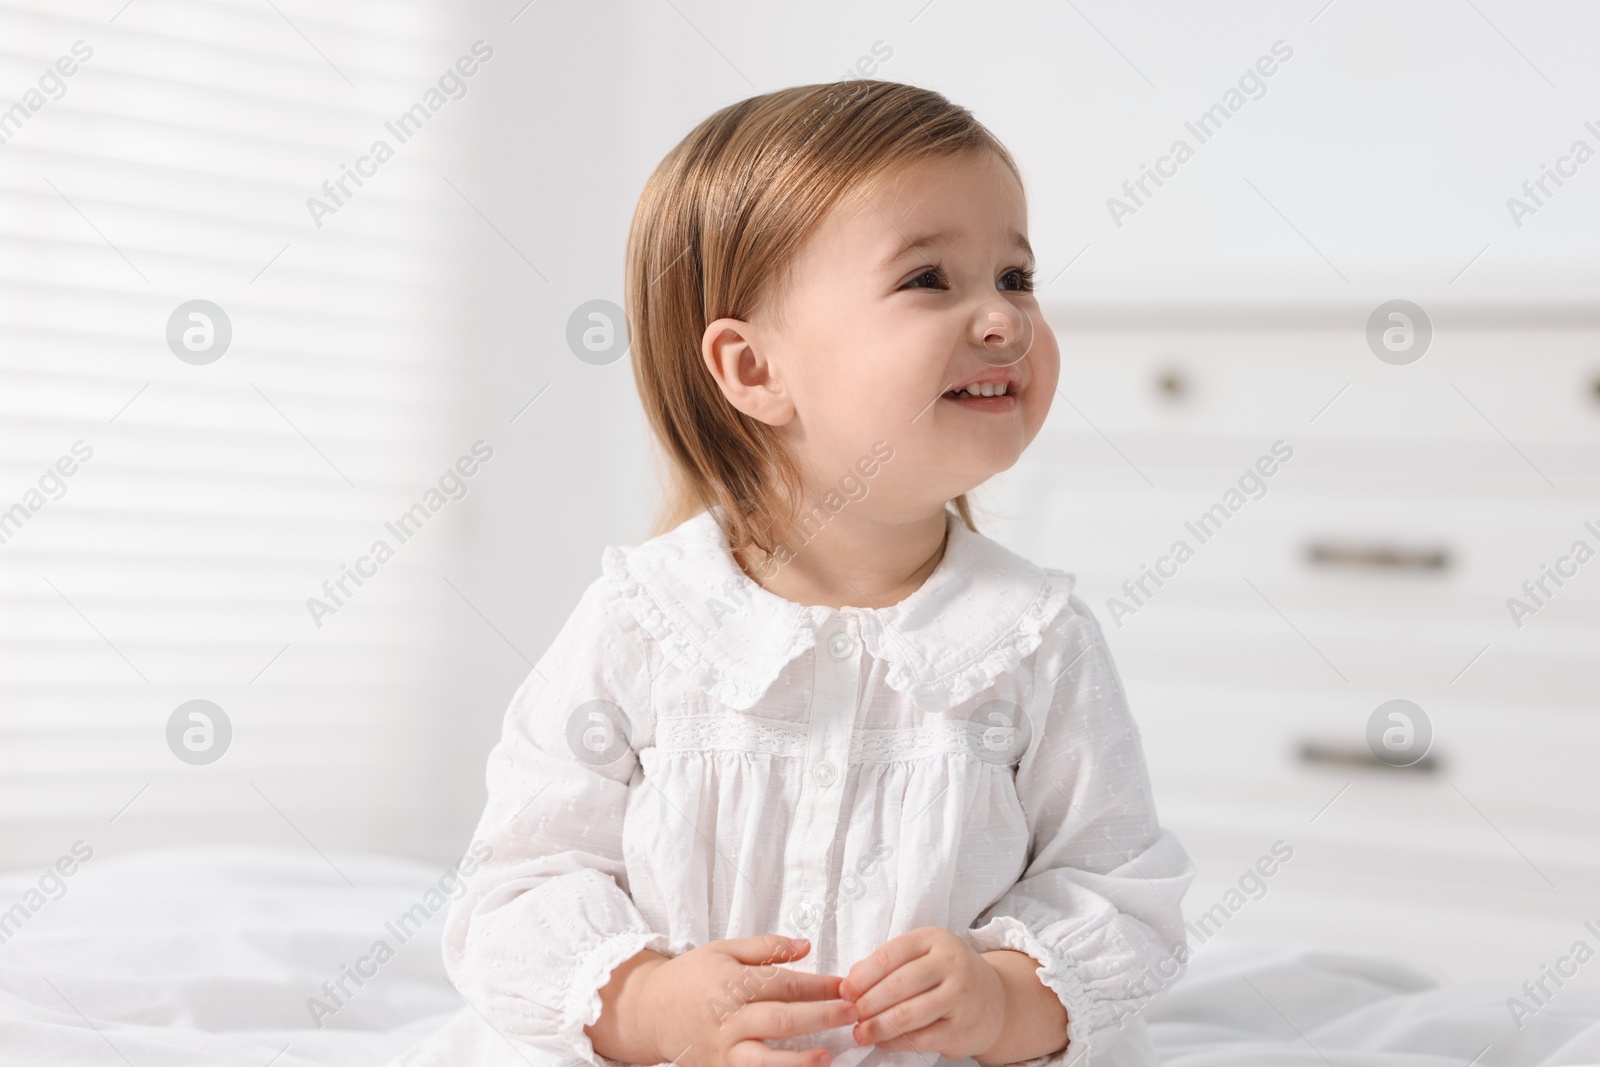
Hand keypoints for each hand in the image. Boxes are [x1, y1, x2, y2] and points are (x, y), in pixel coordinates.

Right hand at [638, 934, 857, 1066]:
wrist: (648, 1011)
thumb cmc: (690, 976)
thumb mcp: (724, 949)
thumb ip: (766, 947)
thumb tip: (806, 946)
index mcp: (731, 983)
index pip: (783, 983)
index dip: (818, 985)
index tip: (845, 986)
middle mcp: (728, 1019)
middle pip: (780, 1019)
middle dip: (820, 1016)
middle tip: (852, 1013)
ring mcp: (723, 1050)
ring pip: (765, 1058)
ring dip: (799, 1059)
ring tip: (828, 1055)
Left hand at [839, 927, 1006, 1060]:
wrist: (995, 1000)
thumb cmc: (948, 975)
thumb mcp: (922, 955)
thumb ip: (887, 964)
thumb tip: (850, 983)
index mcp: (935, 939)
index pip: (889, 955)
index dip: (862, 976)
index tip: (844, 991)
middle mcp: (951, 964)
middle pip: (897, 985)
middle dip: (867, 1003)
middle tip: (850, 1015)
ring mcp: (960, 997)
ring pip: (908, 1015)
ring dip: (878, 1026)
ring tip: (860, 1032)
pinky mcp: (963, 1029)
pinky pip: (921, 1039)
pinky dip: (896, 1043)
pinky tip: (883, 1042)